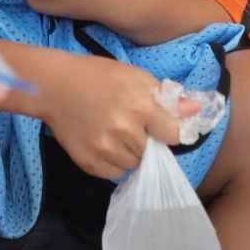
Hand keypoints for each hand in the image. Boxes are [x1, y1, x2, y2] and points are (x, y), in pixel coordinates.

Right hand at [41, 51, 200, 179]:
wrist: (53, 85)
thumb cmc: (96, 75)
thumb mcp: (133, 75)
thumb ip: (165, 95)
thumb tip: (196, 110)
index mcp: (140, 105)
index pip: (174, 134)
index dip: (169, 129)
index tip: (160, 124)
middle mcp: (124, 129)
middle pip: (154, 152)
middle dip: (147, 140)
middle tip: (130, 122)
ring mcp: (105, 149)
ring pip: (135, 165)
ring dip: (131, 153)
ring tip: (114, 131)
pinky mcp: (89, 163)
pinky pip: (115, 174)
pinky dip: (114, 162)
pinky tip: (103, 141)